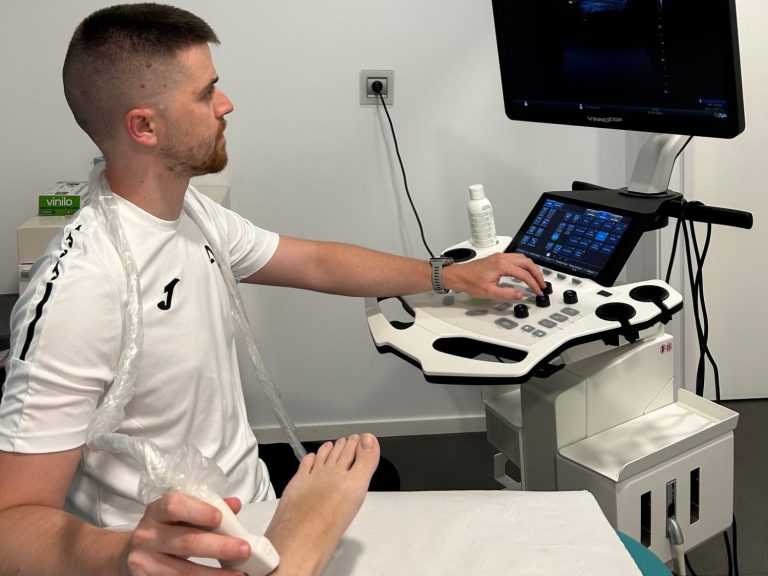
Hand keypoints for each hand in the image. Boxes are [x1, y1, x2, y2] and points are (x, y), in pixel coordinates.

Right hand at [120, 493, 249, 574]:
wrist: (129, 555)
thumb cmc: (164, 530)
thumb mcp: (179, 513)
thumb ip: (206, 507)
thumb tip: (235, 505)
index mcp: (157, 511)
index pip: (174, 506)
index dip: (198, 511)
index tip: (220, 517)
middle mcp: (146, 535)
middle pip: (186, 541)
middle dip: (219, 547)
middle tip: (244, 550)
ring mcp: (143, 562)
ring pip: (183, 571)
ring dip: (214, 574)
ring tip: (238, 574)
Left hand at [444, 252, 544, 299]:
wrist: (458, 275)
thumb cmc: (469, 281)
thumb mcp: (489, 292)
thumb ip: (507, 293)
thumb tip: (520, 294)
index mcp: (501, 265)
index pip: (523, 274)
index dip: (533, 284)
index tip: (537, 291)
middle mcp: (502, 258)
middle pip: (527, 262)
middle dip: (536, 274)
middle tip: (541, 284)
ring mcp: (500, 257)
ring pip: (522, 258)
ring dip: (531, 268)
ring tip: (535, 279)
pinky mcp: (497, 258)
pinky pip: (516, 258)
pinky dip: (523, 265)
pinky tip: (524, 272)